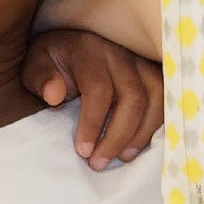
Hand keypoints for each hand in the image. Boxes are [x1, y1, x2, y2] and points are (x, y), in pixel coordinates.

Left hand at [24, 28, 164, 168]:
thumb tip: (54, 95)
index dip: (93, 123)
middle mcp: (120, 53)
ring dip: (143, 132)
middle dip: (117, 136)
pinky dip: (159, 122)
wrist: (71, 41)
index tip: (83, 151)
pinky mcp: (154, 70)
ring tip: (124, 157)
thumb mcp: (35, 66)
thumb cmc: (53, 61)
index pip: (99, 89)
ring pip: (157, 96)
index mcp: (89, 51)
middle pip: (133, 97)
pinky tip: (143, 143)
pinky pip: (167, 96)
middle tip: (99, 162)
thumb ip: (41, 78)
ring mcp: (141, 60)